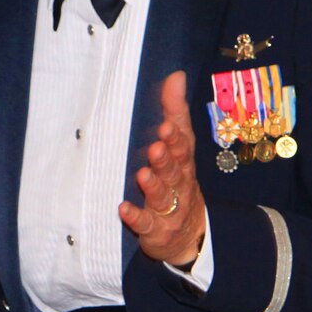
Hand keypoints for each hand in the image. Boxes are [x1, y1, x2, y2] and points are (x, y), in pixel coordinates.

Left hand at [119, 70, 206, 266]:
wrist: (188, 235)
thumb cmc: (178, 182)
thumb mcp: (179, 148)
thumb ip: (174, 113)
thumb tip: (175, 76)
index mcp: (183, 162)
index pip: (183, 146)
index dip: (176, 137)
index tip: (166, 125)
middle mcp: (180, 184)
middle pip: (175, 170)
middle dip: (166, 159)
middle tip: (156, 147)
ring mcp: (170, 209)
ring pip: (163, 196)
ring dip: (154, 185)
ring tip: (143, 174)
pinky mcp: (156, 230)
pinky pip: (146, 223)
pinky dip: (136, 216)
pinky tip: (123, 209)